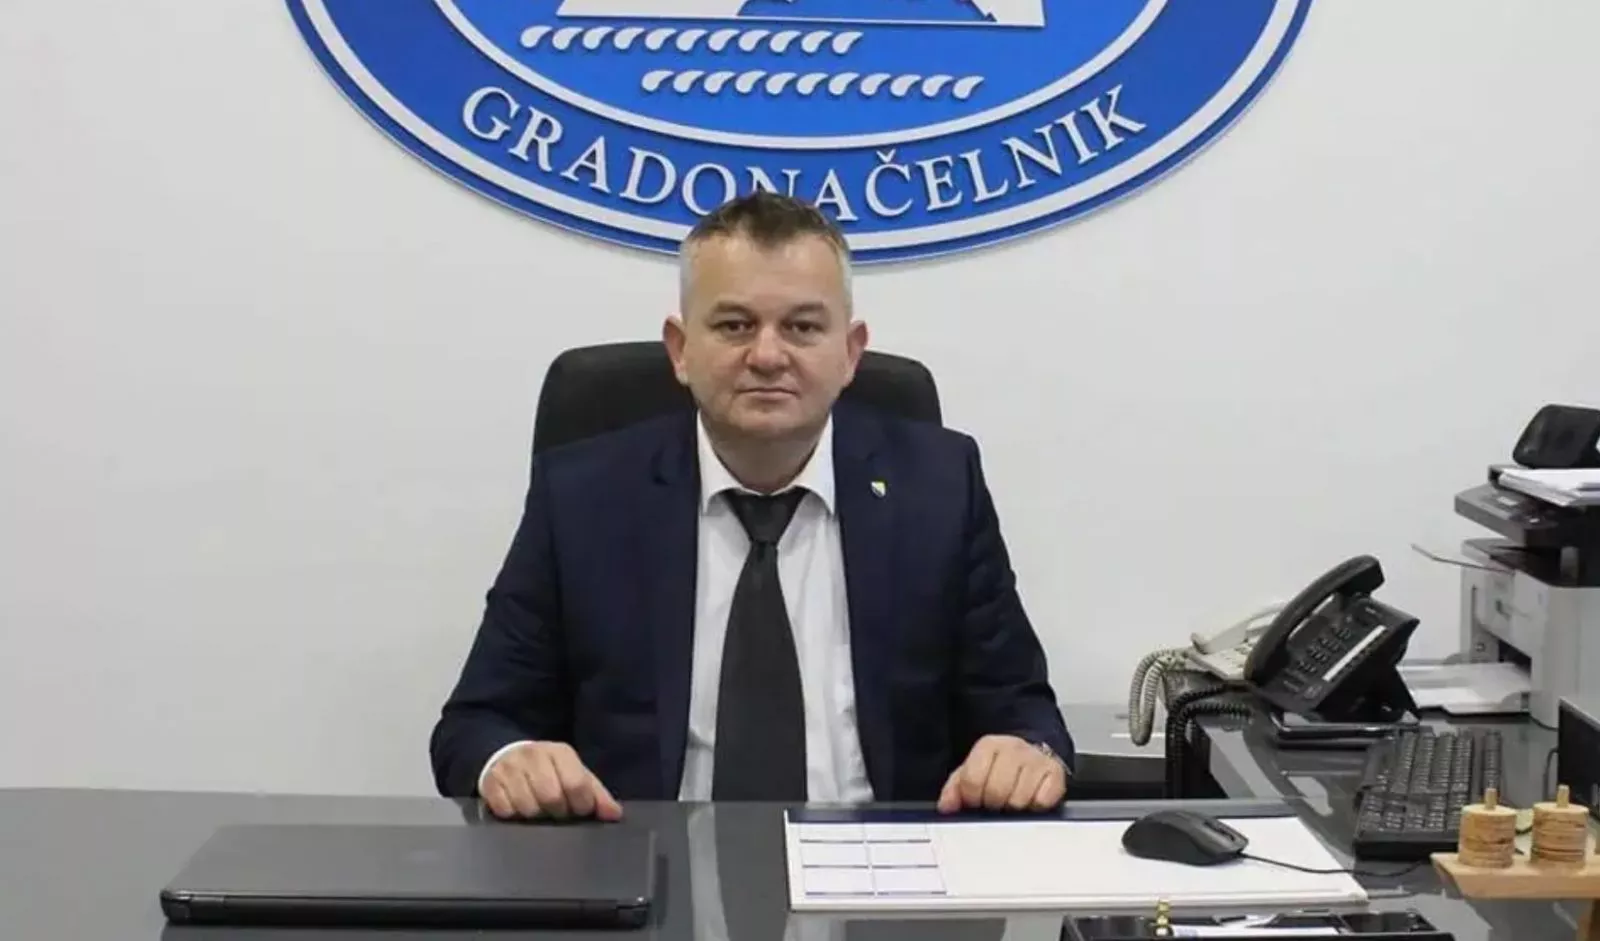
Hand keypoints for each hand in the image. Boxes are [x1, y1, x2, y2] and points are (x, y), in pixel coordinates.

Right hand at [481, 741, 622, 820]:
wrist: (508, 756)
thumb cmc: (549, 770)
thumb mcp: (575, 775)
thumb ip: (597, 795)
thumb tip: (614, 814)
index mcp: (560, 752)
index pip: (576, 784)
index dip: (581, 805)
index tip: (579, 810)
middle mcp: (534, 755)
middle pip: (551, 798)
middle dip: (557, 812)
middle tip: (556, 812)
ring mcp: (509, 767)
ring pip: (528, 807)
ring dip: (535, 815)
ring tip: (537, 809)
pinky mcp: (490, 782)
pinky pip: (505, 810)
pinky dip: (513, 815)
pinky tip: (517, 808)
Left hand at [936, 735, 1066, 812]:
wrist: (1033, 754)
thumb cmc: (1000, 768)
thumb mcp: (973, 772)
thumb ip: (955, 789)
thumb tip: (947, 806)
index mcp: (988, 746)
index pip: (972, 780)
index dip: (971, 799)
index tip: (975, 802)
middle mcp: (1013, 748)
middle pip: (996, 792)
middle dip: (993, 804)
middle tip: (996, 804)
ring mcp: (1036, 759)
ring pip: (1019, 800)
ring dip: (1014, 807)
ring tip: (1013, 801)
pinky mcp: (1055, 772)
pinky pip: (1042, 801)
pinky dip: (1036, 807)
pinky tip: (1031, 799)